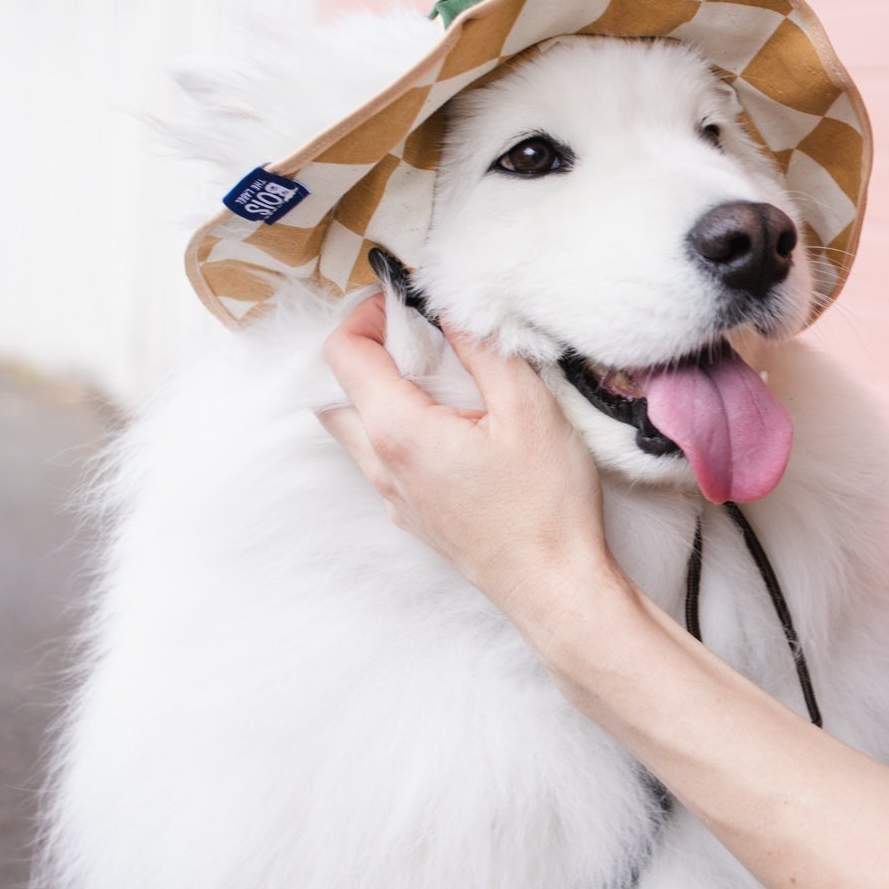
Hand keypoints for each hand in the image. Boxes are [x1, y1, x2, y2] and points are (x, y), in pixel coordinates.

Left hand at [318, 294, 630, 657]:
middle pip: (334, 391)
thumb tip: (452, 309)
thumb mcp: (527, 408)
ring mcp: (393, 496)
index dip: (366, 313)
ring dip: (378, 390)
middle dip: (364, 349)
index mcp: (398, 430)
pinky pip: (383, 458)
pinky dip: (398, 425)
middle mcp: (381, 465)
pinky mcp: (413, 515)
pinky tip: (451, 423)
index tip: (406, 300)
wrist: (554, 588)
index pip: (343, 353)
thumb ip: (483, 349)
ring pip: (355, 428)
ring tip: (437, 374)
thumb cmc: (545, 505)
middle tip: (414, 331)